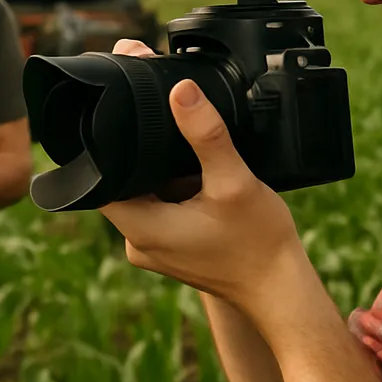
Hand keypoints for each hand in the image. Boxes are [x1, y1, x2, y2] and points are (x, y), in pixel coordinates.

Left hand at [101, 39, 309, 331]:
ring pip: (142, 192)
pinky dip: (175, 189)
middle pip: (121, 181)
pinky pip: (160, 208)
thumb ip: (206, 135)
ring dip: (160, 172)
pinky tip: (200, 180)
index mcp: (140, 228)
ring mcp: (154, 248)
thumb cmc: (259, 244)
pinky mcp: (171, 248)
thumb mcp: (234, 181)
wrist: (281, 289)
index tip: (130, 118)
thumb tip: (181, 91)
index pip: (100, 177)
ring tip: (190, 158)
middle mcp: (138, 243)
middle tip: (169, 129)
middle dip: (141, 154)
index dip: (110, 144)